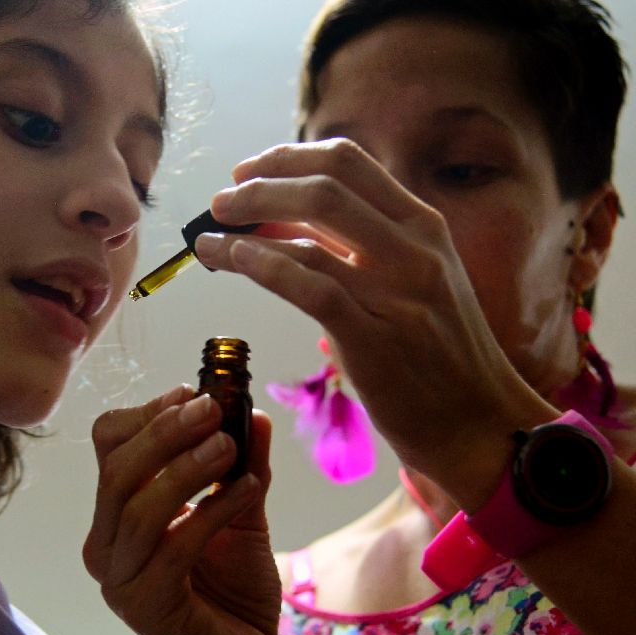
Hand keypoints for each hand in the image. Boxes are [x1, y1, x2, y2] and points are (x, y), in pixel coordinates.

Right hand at [84, 385, 280, 634]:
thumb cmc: (232, 589)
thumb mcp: (242, 513)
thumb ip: (244, 465)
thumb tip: (254, 412)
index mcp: (116, 513)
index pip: (109, 446)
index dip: (148, 413)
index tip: (192, 392)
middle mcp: (106, 543)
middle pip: (116, 470)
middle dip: (165, 432)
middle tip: (212, 408)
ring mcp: (119, 578)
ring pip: (137, 507)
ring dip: (186, 468)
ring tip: (230, 447)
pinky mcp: (144, 606)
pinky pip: (173, 547)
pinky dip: (212, 512)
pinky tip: (247, 492)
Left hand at [195, 139, 555, 499]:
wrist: (479, 423)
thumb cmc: (437, 352)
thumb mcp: (413, 281)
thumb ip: (359, 245)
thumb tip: (283, 218)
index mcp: (422, 225)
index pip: (348, 162)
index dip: (287, 158)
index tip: (249, 170)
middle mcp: (414, 249)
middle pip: (323, 186)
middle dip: (260, 185)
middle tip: (221, 203)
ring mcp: (397, 292)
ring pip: (310, 235)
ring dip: (245, 230)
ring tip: (207, 239)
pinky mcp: (374, 337)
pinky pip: (310, 287)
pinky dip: (264, 266)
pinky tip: (234, 260)